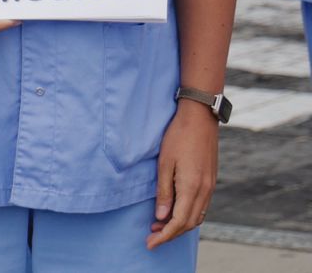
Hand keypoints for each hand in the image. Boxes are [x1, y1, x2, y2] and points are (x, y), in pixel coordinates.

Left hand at [147, 100, 217, 249]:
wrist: (200, 119)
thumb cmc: (178, 137)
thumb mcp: (164, 163)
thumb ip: (163, 191)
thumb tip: (161, 216)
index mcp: (192, 188)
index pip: (178, 222)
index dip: (164, 236)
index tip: (150, 243)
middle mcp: (205, 191)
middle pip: (189, 224)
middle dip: (170, 234)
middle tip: (151, 236)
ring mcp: (210, 187)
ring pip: (197, 217)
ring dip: (179, 225)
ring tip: (159, 226)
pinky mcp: (211, 181)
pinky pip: (201, 207)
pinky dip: (188, 215)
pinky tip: (175, 212)